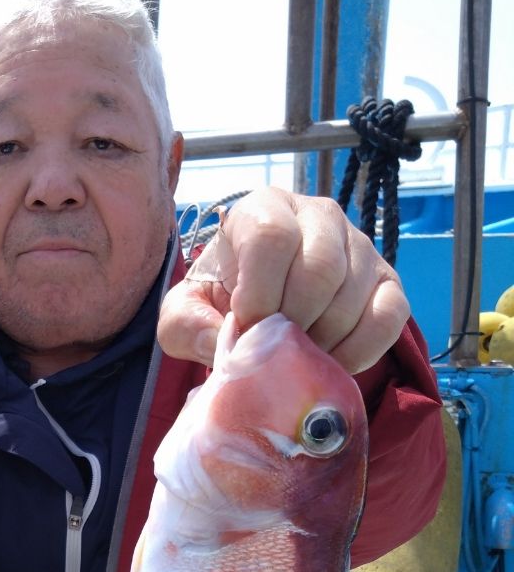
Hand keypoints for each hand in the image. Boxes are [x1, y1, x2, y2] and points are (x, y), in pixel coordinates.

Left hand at [157, 186, 409, 374]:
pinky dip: (359, 351)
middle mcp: (319, 216)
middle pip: (319, 268)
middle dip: (293, 322)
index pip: (273, 236)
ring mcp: (360, 246)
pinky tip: (329, 362)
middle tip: (274, 348)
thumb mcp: (184, 313)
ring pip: (351, 295)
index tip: (247, 326)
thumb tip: (220, 342)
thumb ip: (186, 325)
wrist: (262, 308)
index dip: (260, 292)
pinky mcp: (388, 282)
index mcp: (263, 209)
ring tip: (295, 357)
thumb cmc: (221, 302)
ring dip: (320, 341)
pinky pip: (388, 317)